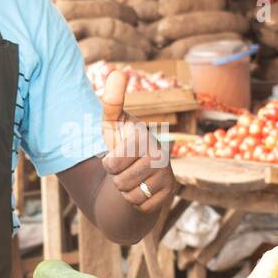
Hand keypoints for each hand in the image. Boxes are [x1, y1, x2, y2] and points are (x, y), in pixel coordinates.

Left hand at [100, 70, 176, 213]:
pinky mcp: (169, 193)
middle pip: (120, 182)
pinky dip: (135, 201)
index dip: (108, 164)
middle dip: (116, 179)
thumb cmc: (122, 142)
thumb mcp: (112, 124)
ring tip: (132, 177)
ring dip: (125, 190)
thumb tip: (117, 71)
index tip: (117, 154)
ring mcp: (168, 175)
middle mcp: (161, 155)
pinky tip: (142, 189)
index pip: (112, 164)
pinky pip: (140, 206)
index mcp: (144, 138)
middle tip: (126, 168)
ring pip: (130, 195)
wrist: (139, 169)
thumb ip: (112, 101)